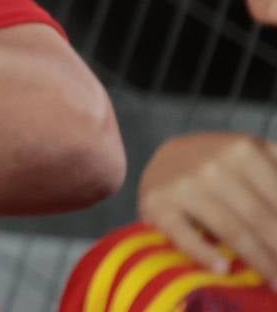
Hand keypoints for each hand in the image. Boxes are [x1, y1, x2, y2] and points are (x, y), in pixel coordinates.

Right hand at [147, 137, 276, 279]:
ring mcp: (183, 185)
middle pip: (261, 219)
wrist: (167, 157)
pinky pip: (184, 235)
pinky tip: (223, 269)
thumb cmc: (224, 164)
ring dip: (261, 263)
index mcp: (243, 149)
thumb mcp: (257, 156)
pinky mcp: (157, 204)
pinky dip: (204, 254)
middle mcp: (213, 165)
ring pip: (232, 231)